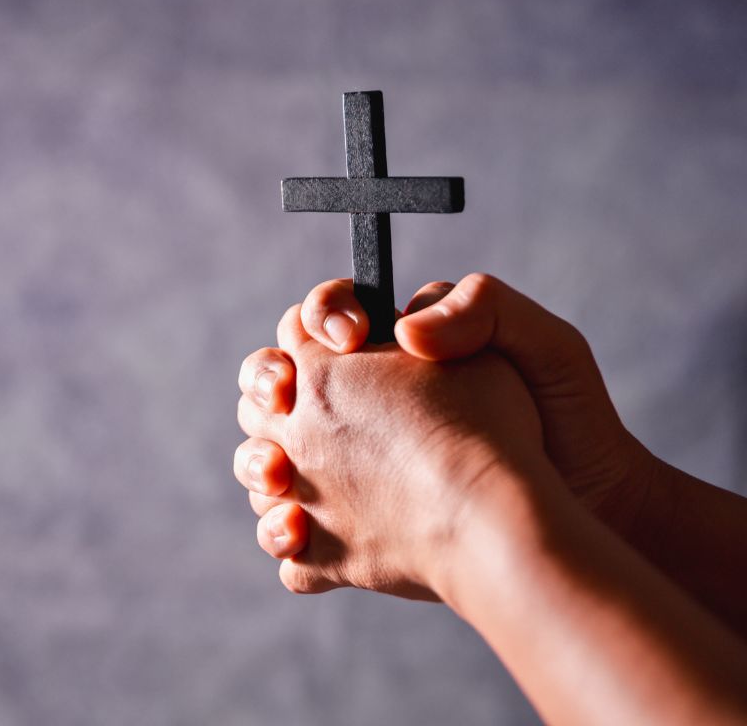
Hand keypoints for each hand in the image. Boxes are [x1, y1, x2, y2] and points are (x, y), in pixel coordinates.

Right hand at [246, 274, 659, 563]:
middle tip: (289, 396)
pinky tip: (300, 536)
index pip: (318, 321)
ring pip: (267, 462)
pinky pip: (293, 542)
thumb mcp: (543, 343)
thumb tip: (403, 329)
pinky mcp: (354, 541)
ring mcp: (348, 481)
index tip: (351, 338)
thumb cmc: (571, 420)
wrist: (591, 505)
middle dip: (264, 385)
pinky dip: (282, 537)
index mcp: (388, 359)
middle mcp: (356, 418)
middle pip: (272, 392)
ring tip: (281, 474)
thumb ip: (481, 307)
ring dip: (257, 462)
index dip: (320, 316)